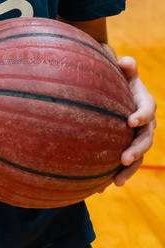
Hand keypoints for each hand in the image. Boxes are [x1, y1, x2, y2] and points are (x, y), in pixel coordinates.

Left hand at [112, 55, 155, 186]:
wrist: (111, 92)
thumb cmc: (116, 79)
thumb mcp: (122, 72)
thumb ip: (125, 67)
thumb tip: (124, 60)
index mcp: (144, 105)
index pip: (147, 110)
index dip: (142, 115)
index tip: (130, 120)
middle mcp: (145, 124)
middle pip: (145, 139)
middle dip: (137, 150)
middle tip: (124, 158)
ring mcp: (137, 138)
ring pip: (137, 156)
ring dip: (129, 169)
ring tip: (116, 181)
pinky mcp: (126, 147)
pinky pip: (123, 163)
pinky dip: (115, 174)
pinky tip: (101, 187)